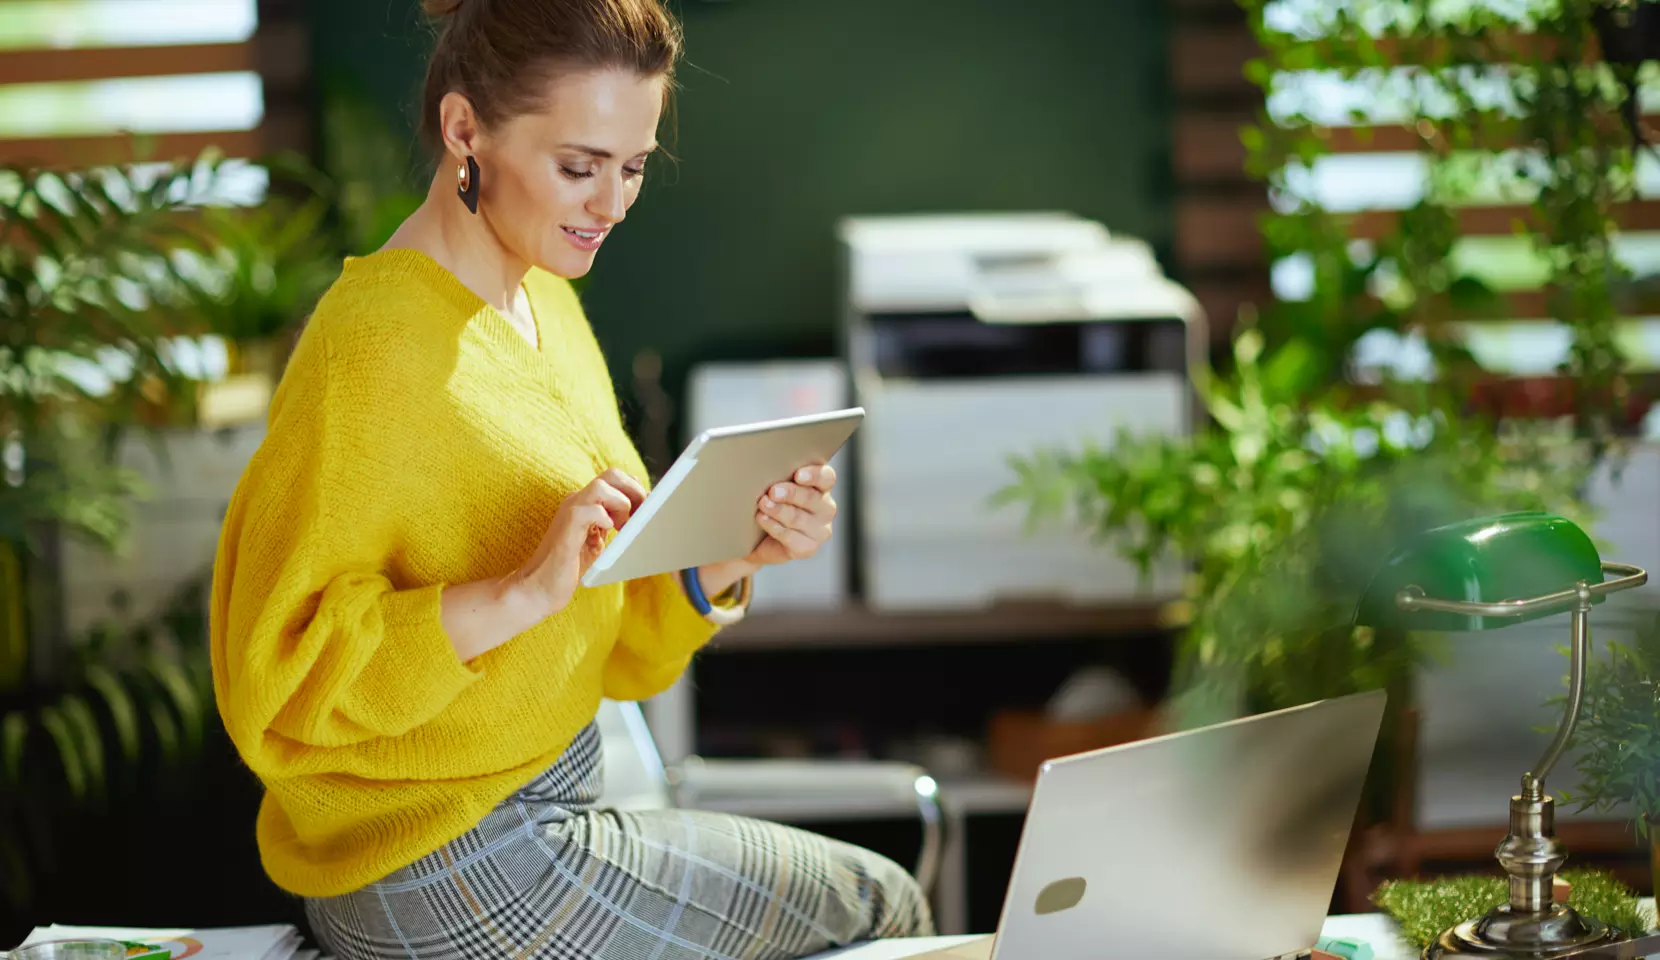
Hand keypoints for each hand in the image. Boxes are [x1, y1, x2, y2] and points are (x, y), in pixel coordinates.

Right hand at [512, 467, 645, 616]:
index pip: (617, 479)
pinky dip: (605, 518)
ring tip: (622, 527)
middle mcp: (577, 501)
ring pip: (602, 485)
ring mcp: (570, 511)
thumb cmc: (568, 567)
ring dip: (621, 504)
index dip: (636, 490)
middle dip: (635, 491)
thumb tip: (640, 513)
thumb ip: (613, 523)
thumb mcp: (598, 541)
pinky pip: (591, 509)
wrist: (539, 588)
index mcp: (586, 503)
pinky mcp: (567, 527)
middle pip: (612, 474)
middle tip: (641, 516)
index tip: (648, 511)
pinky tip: (606, 535)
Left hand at [744, 462, 837, 568]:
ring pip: (799, 518)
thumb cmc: (770, 503)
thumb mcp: (776, 486)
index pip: (826, 477)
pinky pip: (790, 536)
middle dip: (790, 493)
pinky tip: (762, 519)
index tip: (798, 475)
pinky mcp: (809, 548)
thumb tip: (764, 469)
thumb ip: (779, 477)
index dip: (814, 475)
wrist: (758, 538)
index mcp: (822, 487)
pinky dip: (774, 526)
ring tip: (763, 504)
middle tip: (772, 491)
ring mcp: (820, 530)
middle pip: (811, 497)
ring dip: (778, 510)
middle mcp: (826, 508)